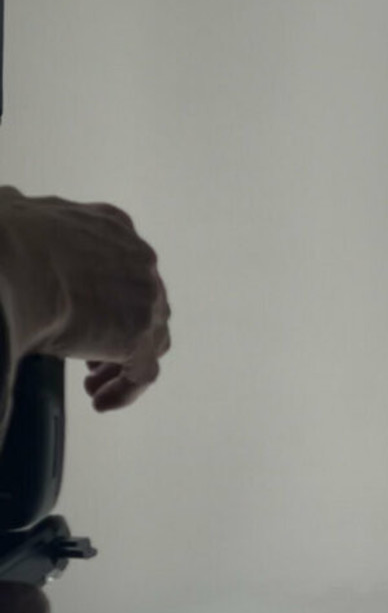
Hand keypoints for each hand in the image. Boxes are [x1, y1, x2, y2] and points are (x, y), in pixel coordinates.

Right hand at [0, 186, 170, 412]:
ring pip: (149, 339)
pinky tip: (101, 402)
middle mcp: (139, 259)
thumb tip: (10, 210)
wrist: (9, 265)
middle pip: (142, 303)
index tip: (86, 316)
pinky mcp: (139, 336)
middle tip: (90, 356)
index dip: (108, 296)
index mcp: (111, 226)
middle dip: (117, 330)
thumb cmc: (5, 239)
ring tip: (93, 385)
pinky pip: (142, 372)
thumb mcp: (13, 210)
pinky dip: (124, 390)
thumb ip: (22, 214)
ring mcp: (145, 297)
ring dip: (122, 364)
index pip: (124, 265)